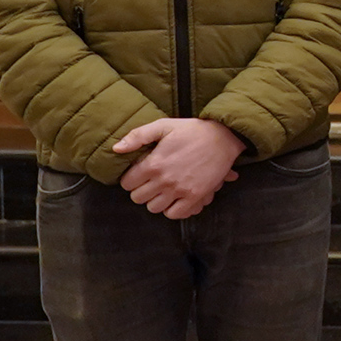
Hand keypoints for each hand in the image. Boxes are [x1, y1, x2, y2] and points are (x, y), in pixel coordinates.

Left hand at [111, 116, 241, 219]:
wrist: (224, 137)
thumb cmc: (192, 130)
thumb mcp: (163, 126)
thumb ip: (138, 136)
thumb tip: (116, 149)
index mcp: (154, 164)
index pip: (127, 184)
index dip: (130, 179)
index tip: (139, 174)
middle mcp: (165, 180)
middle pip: (138, 198)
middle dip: (141, 190)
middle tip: (150, 183)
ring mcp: (181, 190)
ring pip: (154, 208)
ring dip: (155, 200)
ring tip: (162, 191)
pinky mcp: (196, 196)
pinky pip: (176, 214)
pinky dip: (173, 210)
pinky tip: (175, 200)